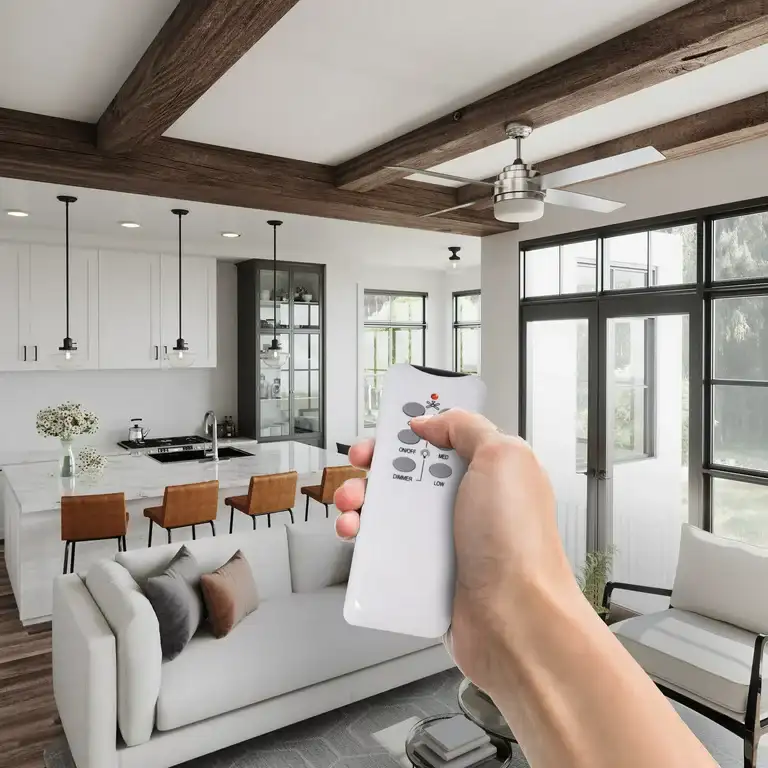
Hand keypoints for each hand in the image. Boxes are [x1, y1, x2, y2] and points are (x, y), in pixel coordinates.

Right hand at [334, 409, 577, 695]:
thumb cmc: (517, 543)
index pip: (441, 439)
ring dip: (361, 501)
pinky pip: (385, 547)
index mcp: (487, 471)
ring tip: (351, 506)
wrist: (514, 620)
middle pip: (407, 472)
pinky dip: (363, 538)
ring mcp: (443, 538)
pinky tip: (355, 535)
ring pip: (390, 510)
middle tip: (361, 467)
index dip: (410, 432)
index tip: (386, 434)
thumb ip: (467, 428)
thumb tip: (430, 421)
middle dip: (376, 466)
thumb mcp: (503, 458)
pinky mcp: (423, 570)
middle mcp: (465, 503)